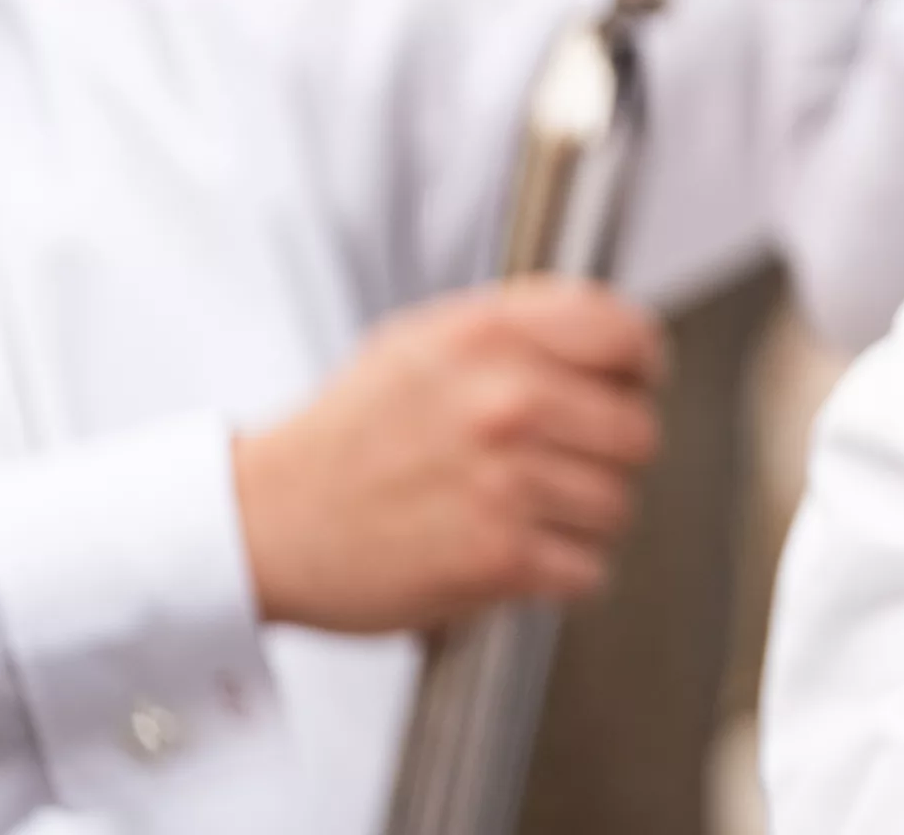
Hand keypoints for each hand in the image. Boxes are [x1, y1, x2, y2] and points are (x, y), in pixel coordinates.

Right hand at [233, 278, 665, 631]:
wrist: (263, 522)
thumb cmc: (347, 436)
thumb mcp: (424, 343)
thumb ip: (520, 330)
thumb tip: (617, 341)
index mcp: (490, 335)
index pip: (626, 335)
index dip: (640, 364)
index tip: (632, 383)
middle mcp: (505, 400)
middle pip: (638, 430)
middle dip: (608, 454)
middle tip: (561, 464)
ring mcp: (506, 480)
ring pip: (618, 504)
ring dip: (582, 518)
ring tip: (522, 512)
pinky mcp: (500, 557)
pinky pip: (590, 569)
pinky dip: (560, 573)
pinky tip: (513, 552)